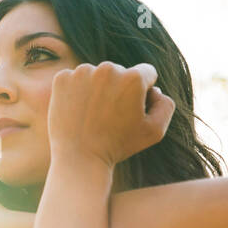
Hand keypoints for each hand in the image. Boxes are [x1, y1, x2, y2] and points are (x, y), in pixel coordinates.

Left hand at [47, 61, 175, 170]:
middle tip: (110, 116)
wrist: (79, 158)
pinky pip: (75, 79)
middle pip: (120, 72)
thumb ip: (166, 105)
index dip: (142, 92)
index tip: (132, 109)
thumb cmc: (118, 146)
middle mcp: (108, 68)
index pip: (146, 72)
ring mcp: (82, 72)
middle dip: (119, 89)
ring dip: (97, 89)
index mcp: (133, 77)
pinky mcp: (62, 79)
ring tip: (93, 115)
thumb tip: (154, 90)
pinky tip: (78, 111)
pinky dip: (77, 92)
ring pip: (96, 75)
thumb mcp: (155, 131)